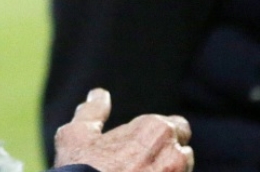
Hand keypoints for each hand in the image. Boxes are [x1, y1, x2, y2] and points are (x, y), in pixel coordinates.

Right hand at [52, 88, 192, 171]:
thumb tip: (98, 95)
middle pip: (183, 151)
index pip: (177, 125)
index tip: (143, 146)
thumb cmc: (82, 170)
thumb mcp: (76, 135)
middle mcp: (173, 154)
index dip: (160, 135)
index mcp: (155, 129)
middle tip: (140, 165)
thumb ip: (93, 111)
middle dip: (167, 156)